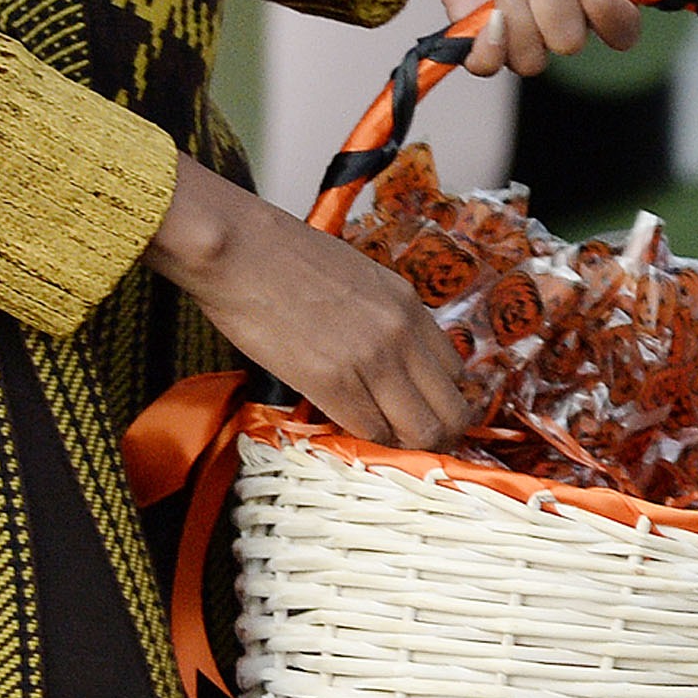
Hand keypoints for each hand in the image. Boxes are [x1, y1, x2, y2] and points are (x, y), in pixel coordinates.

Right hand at [140, 155, 477, 447]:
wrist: (242, 251)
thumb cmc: (289, 260)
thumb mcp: (362, 279)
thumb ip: (387, 318)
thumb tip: (395, 359)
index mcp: (410, 305)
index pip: (456, 373)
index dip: (445, 401)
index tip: (428, 414)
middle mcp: (401, 334)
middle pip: (450, 410)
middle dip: (441, 436)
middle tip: (420, 445)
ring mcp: (370, 359)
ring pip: (418, 430)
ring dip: (405, 446)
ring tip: (386, 446)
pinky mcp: (331, 382)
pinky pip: (369, 430)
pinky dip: (366, 441)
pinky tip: (352, 433)